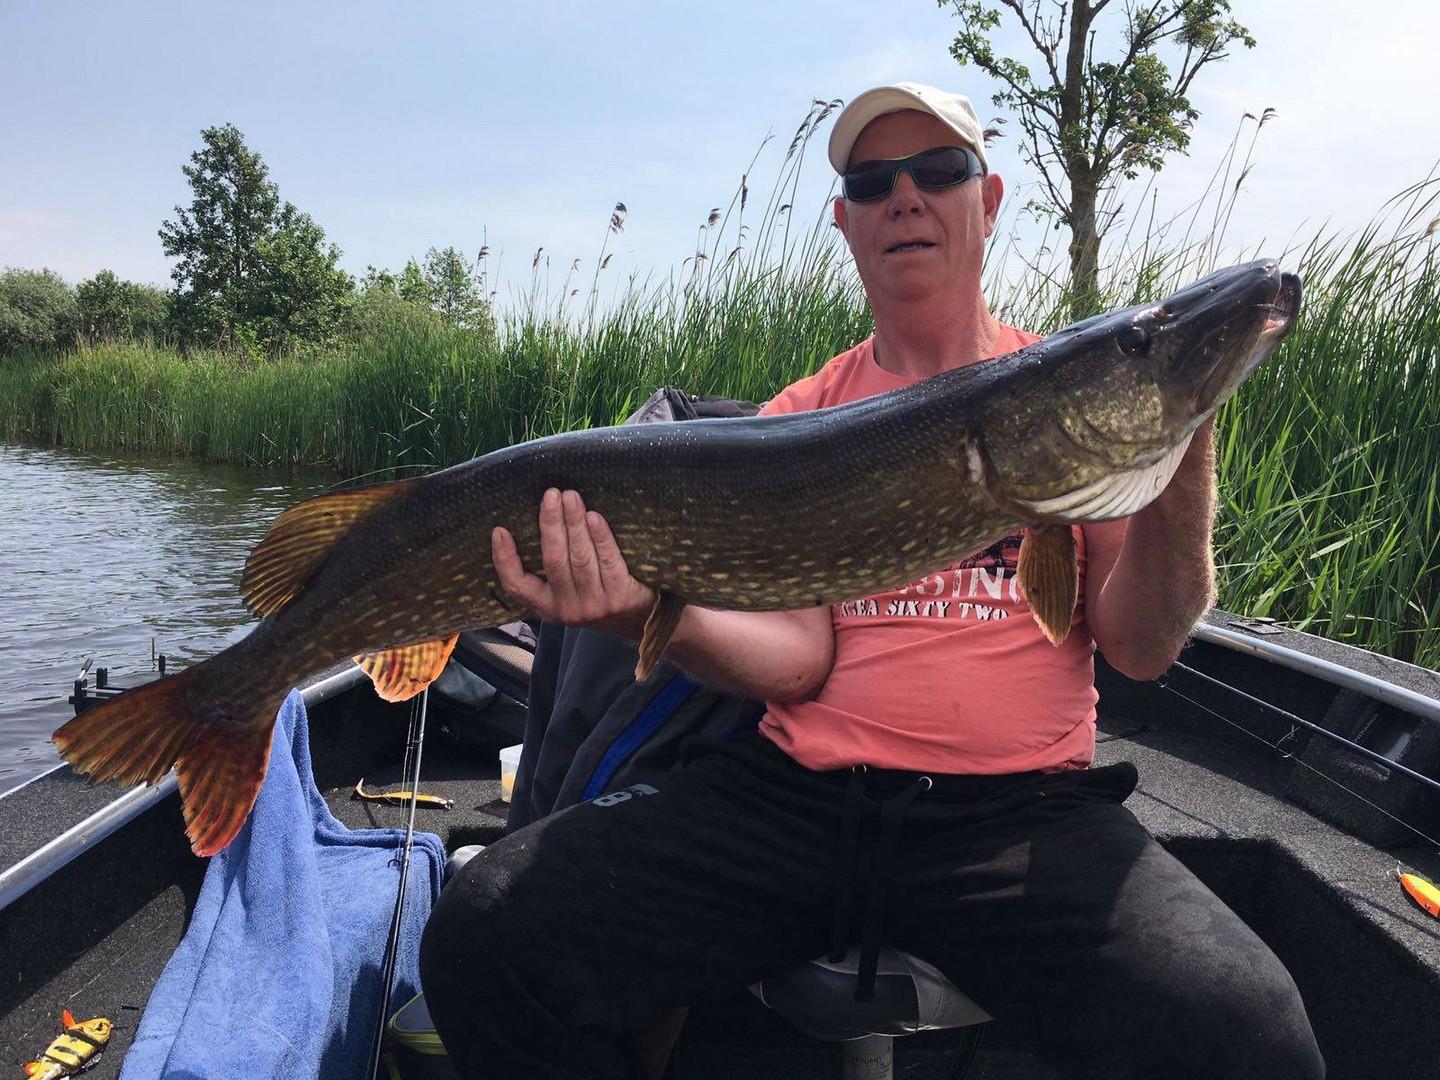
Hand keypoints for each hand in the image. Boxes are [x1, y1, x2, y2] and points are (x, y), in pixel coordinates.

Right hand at [491, 488, 655, 635]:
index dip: (504, 558)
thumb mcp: (566, 591)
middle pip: (554, 560)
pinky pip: (608, 560)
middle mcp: (567, 608)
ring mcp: (594, 605)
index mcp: (546, 606)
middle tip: (551, 495)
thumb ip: (551, 567)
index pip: (516, 584)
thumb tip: (540, 519)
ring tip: (571, 497)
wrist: (637, 620)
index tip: (500, 530)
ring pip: (580, 557)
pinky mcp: (620, 597)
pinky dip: (600, 536)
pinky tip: (594, 517)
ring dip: (574, 523)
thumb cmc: (596, 594)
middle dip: (550, 524)